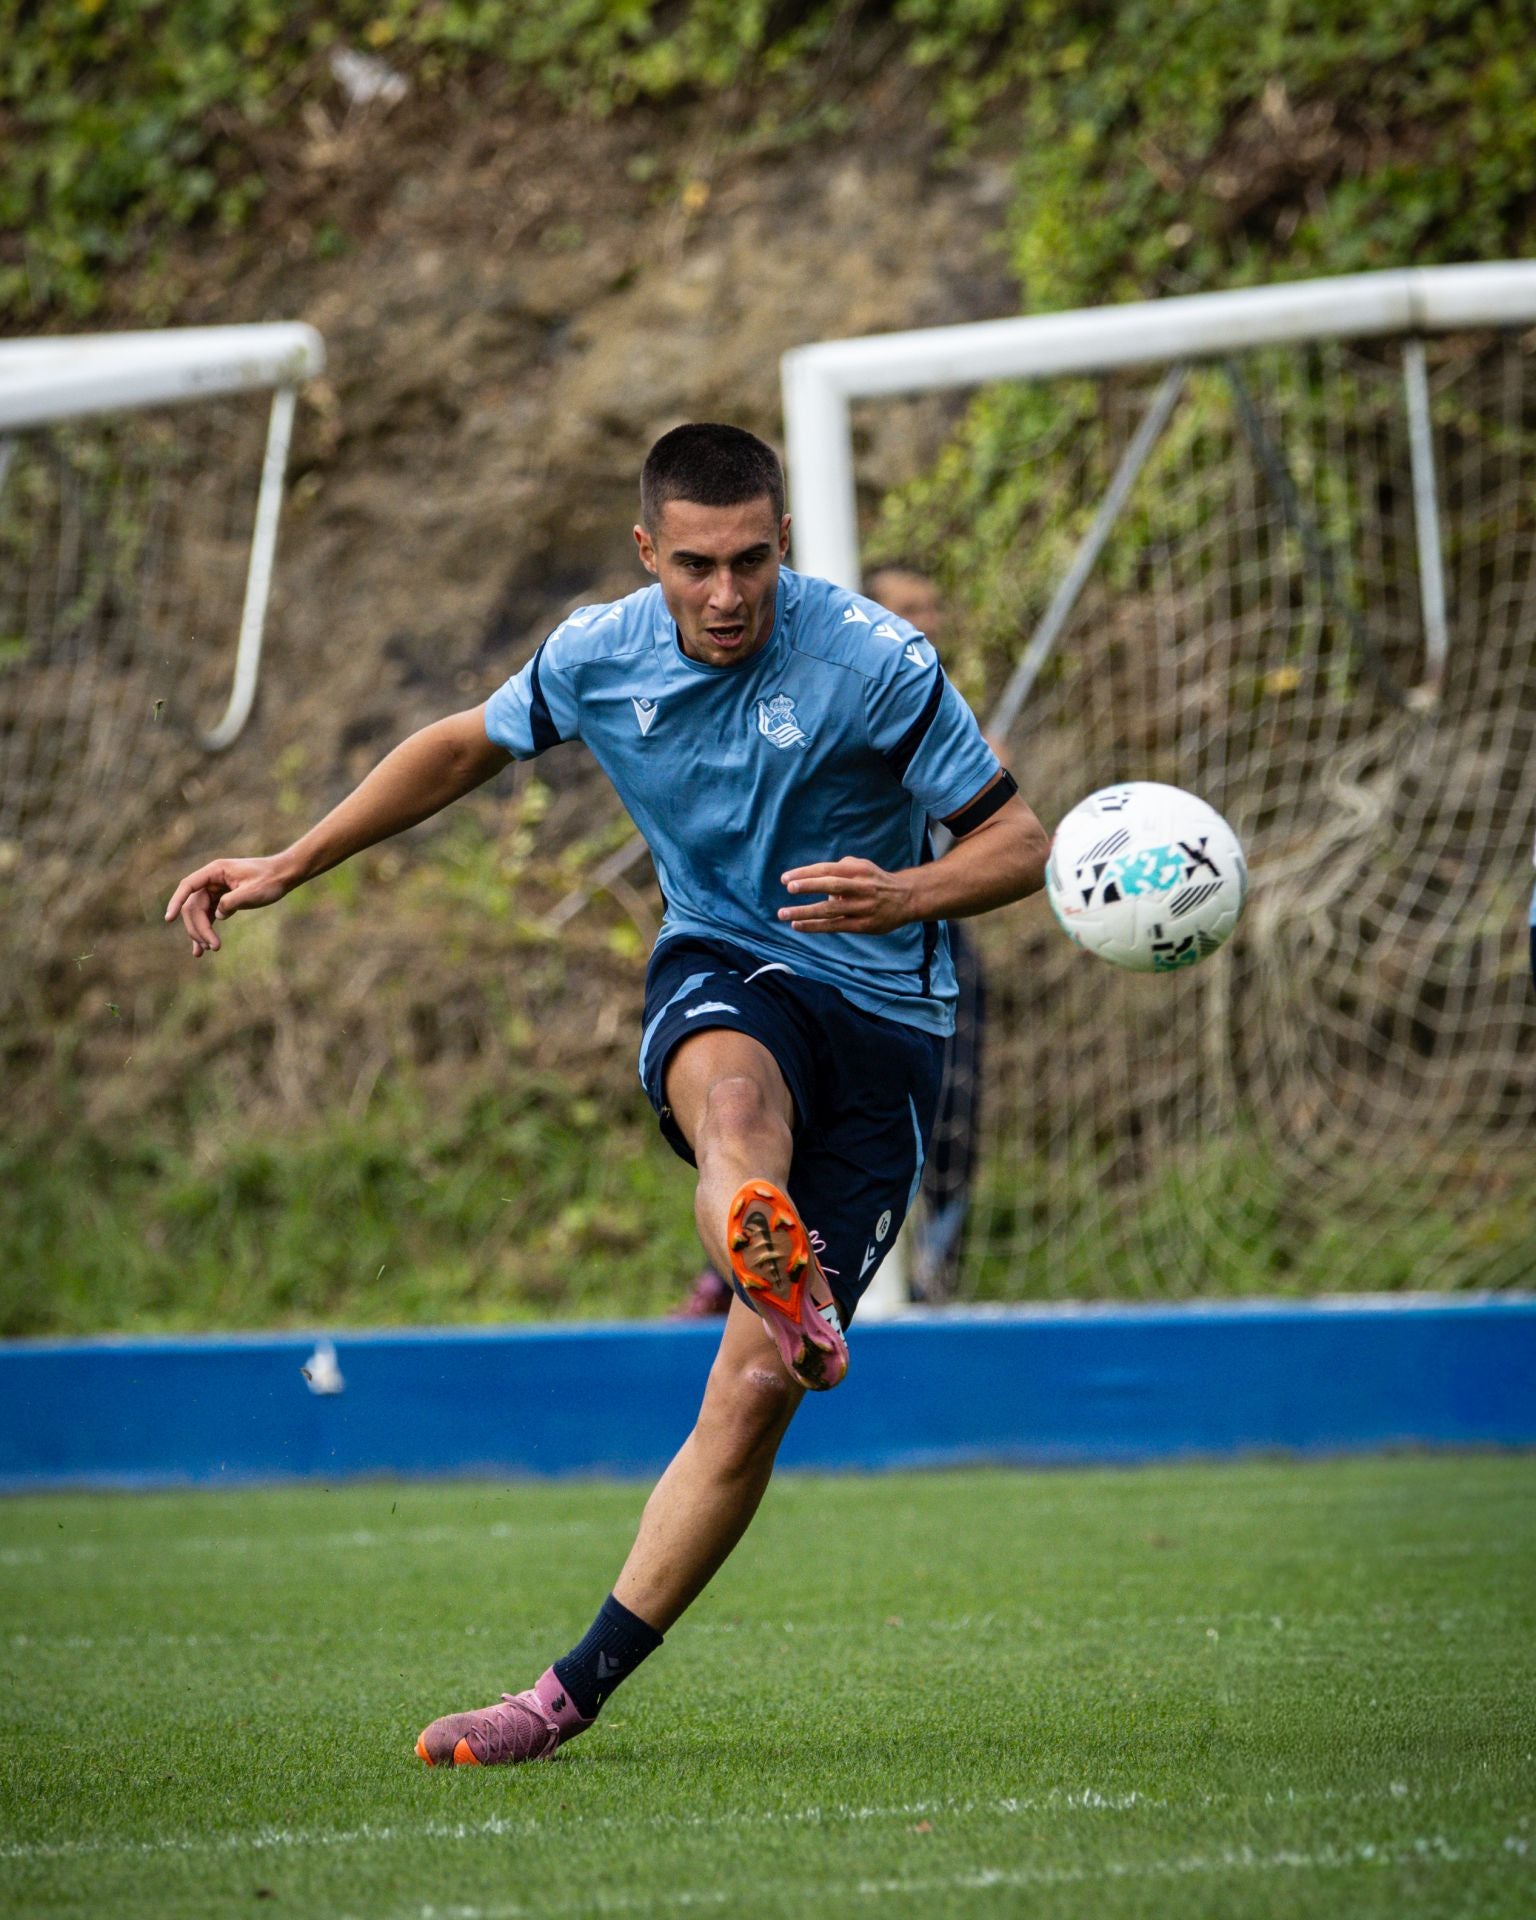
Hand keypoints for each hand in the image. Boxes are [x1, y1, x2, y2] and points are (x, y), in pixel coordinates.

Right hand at [163, 854, 294, 956]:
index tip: (169, 919)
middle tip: (212, 946)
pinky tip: (204, 947)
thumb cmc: (270, 880)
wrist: (285, 875)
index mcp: (215, 871)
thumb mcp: (252, 892)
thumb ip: (231, 903)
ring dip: (201, 932)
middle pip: (194, 905)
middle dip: (199, 927)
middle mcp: (212, 879)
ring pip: (200, 913)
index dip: (176, 902)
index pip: (188, 886)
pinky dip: (207, 929)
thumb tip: (216, 916)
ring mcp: (216, 889)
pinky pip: (209, 915)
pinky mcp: (222, 899)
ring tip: (208, 950)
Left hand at [778, 857, 914, 935]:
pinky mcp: (863, 925)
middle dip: (809, 886)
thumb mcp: (862, 866)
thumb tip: (817, 878)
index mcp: (858, 870)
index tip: (786, 878)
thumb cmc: (876, 881)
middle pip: (831, 885)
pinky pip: (835, 926)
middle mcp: (861, 887)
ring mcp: (862, 907)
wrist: (906, 899)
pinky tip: (798, 926)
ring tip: (783, 914)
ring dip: (805, 912)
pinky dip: (814, 926)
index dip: (806, 873)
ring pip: (830, 909)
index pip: (828, 869)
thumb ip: (840, 868)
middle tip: (789, 887)